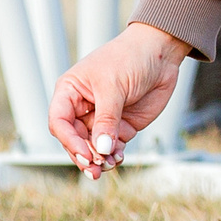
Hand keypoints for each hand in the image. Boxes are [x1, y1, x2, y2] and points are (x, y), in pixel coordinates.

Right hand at [49, 22, 188, 176]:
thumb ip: (107, 119)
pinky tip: (119, 158)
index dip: (69, 141)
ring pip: (93, 147)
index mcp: (70, 92)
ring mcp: (102, 118)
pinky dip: (114, 156)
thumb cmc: (130, 58)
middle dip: (83, 156)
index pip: (59, 122)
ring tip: (109, 166)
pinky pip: (112, 147)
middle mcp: (82, 107)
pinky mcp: (121, 125)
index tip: (85, 154)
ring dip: (99, 160)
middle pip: (74, 140)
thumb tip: (100, 149)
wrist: (161, 52)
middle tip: (96, 169)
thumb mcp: (114, 86)